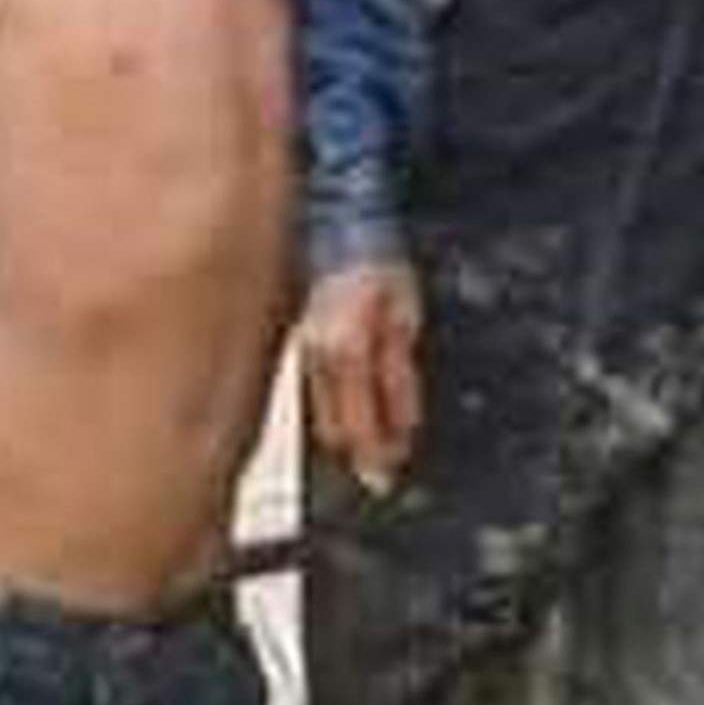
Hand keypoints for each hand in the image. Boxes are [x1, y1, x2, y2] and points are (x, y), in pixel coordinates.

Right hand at [294, 260, 424, 491]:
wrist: (342, 228)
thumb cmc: (379, 268)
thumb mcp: (405, 322)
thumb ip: (400, 381)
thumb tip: (403, 427)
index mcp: (349, 353)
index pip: (361, 425)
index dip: (377, 456)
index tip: (390, 476)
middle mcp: (318, 359)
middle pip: (334, 431)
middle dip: (359, 455)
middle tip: (383, 472)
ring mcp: (302, 353)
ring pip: (319, 416)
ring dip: (345, 438)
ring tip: (369, 452)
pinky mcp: (298, 346)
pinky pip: (313, 395)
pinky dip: (331, 413)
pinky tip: (348, 417)